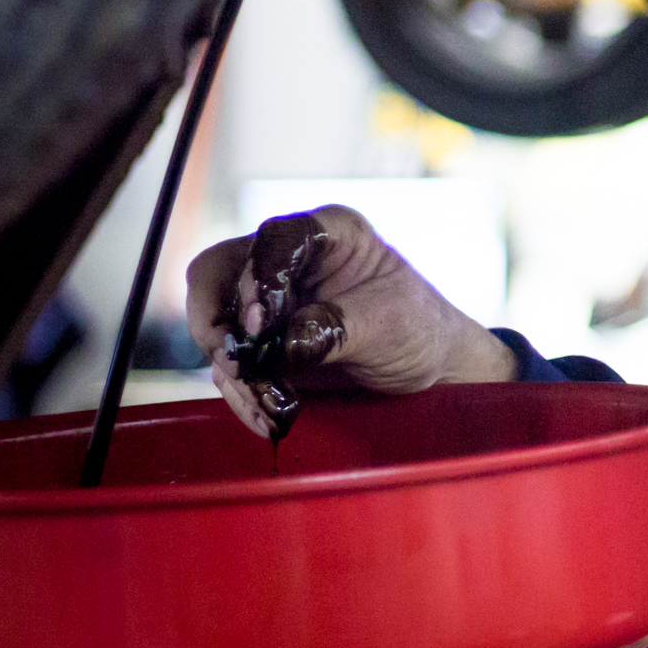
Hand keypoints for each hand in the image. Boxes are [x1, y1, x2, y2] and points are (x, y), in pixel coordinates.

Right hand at [185, 203, 518, 439]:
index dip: (256, 278)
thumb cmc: (419, 328)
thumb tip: (277, 345)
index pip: (272, 239)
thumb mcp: (386, 323)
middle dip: (218, 323)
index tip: (261, 323)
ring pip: (216, 324)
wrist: (431, 369)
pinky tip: (267, 414)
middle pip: (218, 274)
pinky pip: (230, 362)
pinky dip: (241, 391)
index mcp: (329, 232)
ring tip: (266, 404)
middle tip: (239, 364)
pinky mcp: (263, 341)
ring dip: (232, 370)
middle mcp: (290, 259)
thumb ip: (331, 328)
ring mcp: (270, 300)